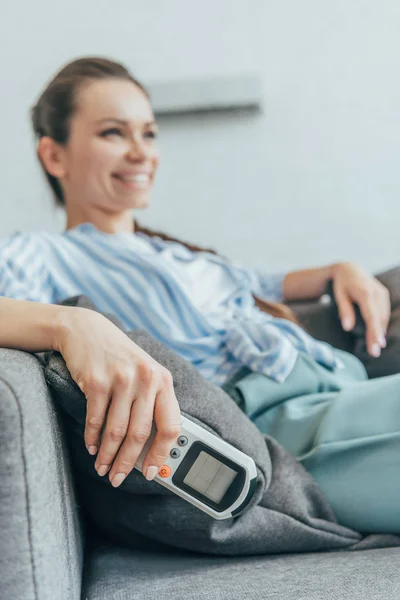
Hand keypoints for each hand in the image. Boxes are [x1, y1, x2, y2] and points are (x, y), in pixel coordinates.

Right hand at [55, 306, 180, 486]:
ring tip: (103, 468)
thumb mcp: (144, 373)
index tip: (152, 472)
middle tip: (118, 478)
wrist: (87, 330)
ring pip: (116, 432)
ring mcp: (121, 380)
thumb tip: (152, 448)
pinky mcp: (97, 381)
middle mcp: (146, 379)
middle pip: (140, 434)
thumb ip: (152, 403)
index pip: (171, 425)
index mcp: (163, 380)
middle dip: (128, 463)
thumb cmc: (119, 357)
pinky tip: (92, 448)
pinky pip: (96, 421)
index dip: (162, 454)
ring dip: (108, 456)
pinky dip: (93, 439)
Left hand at [332, 262, 390, 356]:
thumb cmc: (342, 284)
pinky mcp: (384, 294)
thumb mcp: (339, 295)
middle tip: (374, 353)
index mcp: (365, 292)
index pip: (372, 315)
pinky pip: (384, 312)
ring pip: (384, 316)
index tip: (376, 345)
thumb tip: (348, 328)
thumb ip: (344, 311)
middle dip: (377, 336)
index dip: (374, 332)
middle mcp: (377, 292)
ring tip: (375, 347)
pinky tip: (377, 334)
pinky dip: (381, 323)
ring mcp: (382, 293)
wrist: (349, 268)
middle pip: (379, 319)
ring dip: (380, 331)